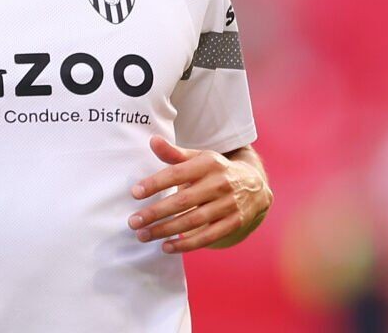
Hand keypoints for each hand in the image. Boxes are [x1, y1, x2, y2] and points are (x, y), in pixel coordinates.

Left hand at [128, 136, 269, 252]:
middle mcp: (220, 183)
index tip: (134, 193)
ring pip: (193, 220)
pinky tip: (166, 246)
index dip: (155, 183)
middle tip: (133, 221)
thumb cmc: (215, 170)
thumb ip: (174, 153)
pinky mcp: (234, 222)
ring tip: (143, 235)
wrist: (254, 184)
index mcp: (208, 163)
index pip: (177, 173)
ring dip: (166, 230)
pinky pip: (208, 237)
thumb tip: (152, 140)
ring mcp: (228, 204)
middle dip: (155, 212)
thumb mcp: (198, 157)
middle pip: (183, 200)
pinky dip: (186, 244)